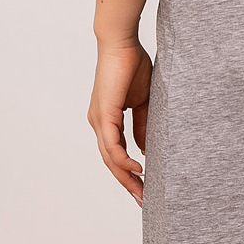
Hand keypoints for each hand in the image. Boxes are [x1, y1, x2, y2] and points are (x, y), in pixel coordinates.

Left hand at [90, 38, 152, 204]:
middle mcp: (99, 123)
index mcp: (107, 120)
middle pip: (111, 162)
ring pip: (109, 158)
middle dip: (127, 183)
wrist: (122, 42)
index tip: (144, 188)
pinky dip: (123, 159)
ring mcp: (99, 120)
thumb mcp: (143, 102)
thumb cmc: (132, 65)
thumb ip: (143, 125)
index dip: (129, 172)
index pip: (116, 154)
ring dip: (125, 177)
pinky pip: (112, 145)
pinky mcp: (104, 113)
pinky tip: (137, 169)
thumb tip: (145, 149)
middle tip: (143, 200)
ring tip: (141, 192)